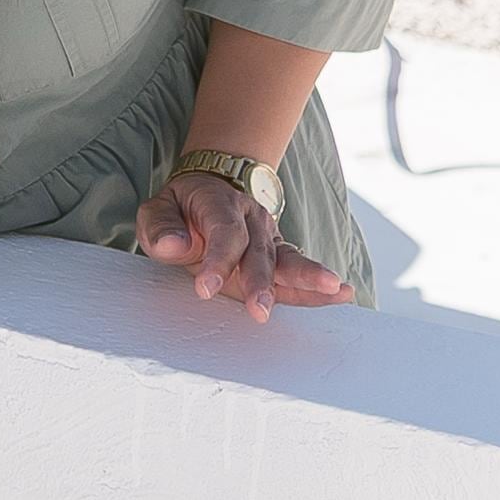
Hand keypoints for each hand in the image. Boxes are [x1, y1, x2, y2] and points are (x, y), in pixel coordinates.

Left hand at [136, 171, 350, 325]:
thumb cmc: (180, 210)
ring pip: (288, 260)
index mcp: (219, 204)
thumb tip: (174, 246)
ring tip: (333, 290)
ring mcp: (269, 238)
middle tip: (258, 309)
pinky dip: (318, 286)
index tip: (204, 289)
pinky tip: (342, 294)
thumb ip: (160, 228)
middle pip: (259, 252)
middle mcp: (251, 220)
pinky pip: (297, 270)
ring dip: (307, 279)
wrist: (210, 190)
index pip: (223, 234)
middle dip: (260, 282)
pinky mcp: (278, 256)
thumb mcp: (157, 210)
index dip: (216, 261)